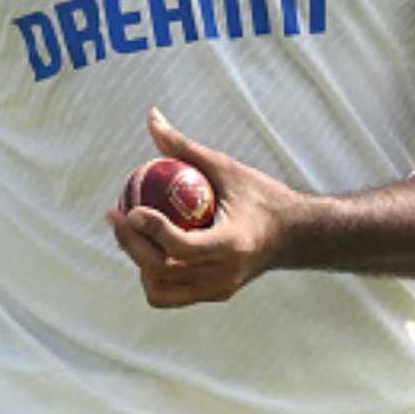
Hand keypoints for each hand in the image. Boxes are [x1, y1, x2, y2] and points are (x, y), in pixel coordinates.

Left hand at [104, 108, 301, 307]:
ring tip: (130, 233)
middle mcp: (225, 274)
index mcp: (233, 244)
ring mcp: (219, 290)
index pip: (182, 246)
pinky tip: (147, 248)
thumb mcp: (227, 168)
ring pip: (160, 289)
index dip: (151, 230)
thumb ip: (186, 148)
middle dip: (131, 244)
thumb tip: (152, 118)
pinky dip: (152, 274)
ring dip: (138, 262)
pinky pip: (169, 293)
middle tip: (118, 215)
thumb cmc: (263, 196)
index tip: (132, 208)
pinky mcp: (214, 295)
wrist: (296, 235)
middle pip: (162, 269)